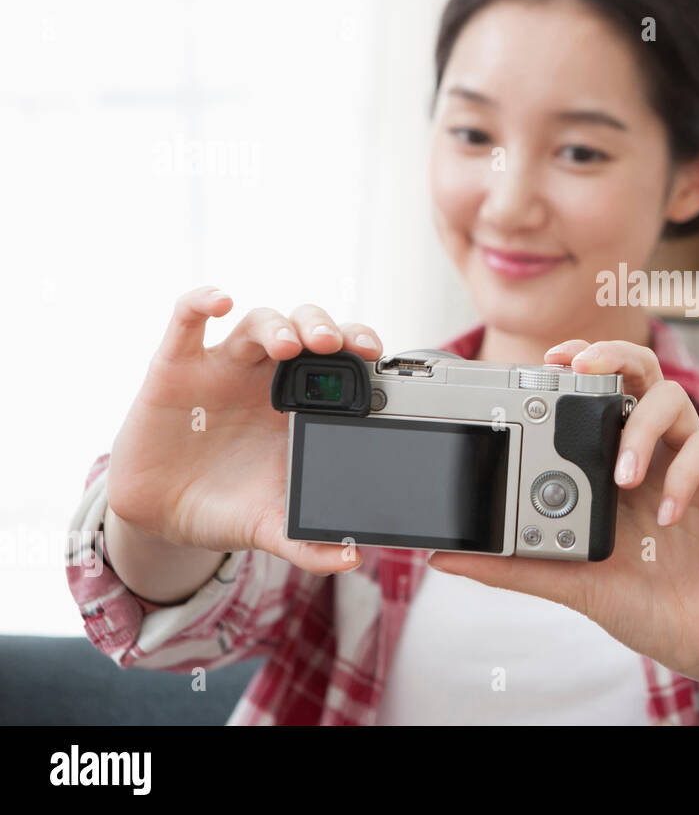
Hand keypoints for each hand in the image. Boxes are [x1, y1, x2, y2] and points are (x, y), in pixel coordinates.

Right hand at [106, 285, 385, 575]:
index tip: (377, 356)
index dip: (359, 347)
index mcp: (303, 404)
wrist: (161, 518)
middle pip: (305, 329)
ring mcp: (224, 366)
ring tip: (291, 345)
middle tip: (337, 346)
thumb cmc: (227, 507)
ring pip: (258, 322)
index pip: (341, 360)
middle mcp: (269, 376)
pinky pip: (186, 319)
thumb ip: (308, 543)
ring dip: (278, 325)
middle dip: (325, 329)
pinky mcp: (176, 366)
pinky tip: (219, 301)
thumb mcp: (270, 527)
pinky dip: (201, 301)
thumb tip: (350, 557)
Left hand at [427, 338, 698, 690]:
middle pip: (641, 373)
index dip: (579, 364)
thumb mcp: (572, 586)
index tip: (547, 361)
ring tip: (622, 477)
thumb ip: (514, 568)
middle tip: (583, 368)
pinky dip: (684, 474)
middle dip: (613, 355)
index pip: (599, 393)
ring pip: (675, 399)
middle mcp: (656, 453)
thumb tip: (444, 558)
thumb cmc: (646, 607)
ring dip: (641, 428)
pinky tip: (666, 514)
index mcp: (616, 466)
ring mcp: (694, 465)